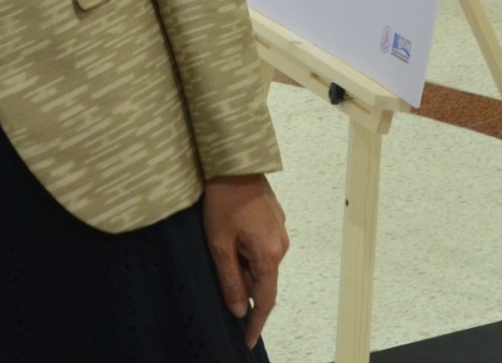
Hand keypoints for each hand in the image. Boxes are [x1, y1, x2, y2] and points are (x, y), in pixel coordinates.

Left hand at [204, 174, 287, 347]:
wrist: (234, 162)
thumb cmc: (223, 203)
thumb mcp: (219, 244)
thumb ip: (231, 279)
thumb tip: (240, 310)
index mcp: (269, 255)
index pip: (266, 300)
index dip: (257, 323)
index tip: (248, 340)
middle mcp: (281, 246)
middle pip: (263, 280)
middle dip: (243, 286)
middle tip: (221, 275)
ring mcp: (281, 231)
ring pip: (262, 262)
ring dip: (244, 266)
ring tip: (222, 248)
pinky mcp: (275, 219)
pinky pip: (263, 246)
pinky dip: (248, 251)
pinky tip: (231, 237)